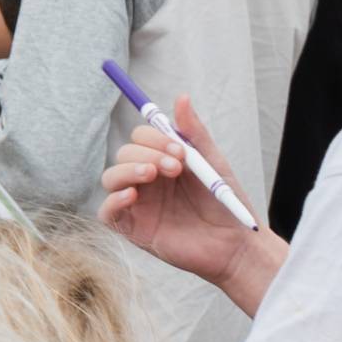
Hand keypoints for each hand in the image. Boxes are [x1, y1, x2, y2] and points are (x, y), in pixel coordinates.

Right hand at [100, 95, 264, 288]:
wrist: (235, 244)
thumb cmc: (226, 204)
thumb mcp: (212, 162)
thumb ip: (194, 132)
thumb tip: (182, 97)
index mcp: (164, 160)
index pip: (142, 137)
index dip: (155, 137)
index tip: (181, 150)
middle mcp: (147, 180)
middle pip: (124, 154)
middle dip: (146, 153)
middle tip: (175, 167)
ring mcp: (139, 204)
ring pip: (111, 177)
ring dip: (128, 170)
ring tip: (152, 175)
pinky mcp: (134, 229)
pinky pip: (106, 212)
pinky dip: (113, 200)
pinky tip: (133, 196)